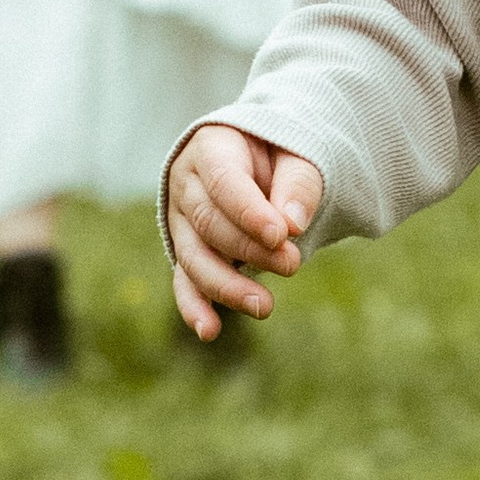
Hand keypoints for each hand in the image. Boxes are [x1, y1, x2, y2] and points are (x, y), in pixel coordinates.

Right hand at [167, 123, 325, 338]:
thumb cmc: (281, 152)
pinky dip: (195, 307)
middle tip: (292, 264)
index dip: (248, 211)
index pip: (222, 181)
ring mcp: (181, 220)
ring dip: (227, 285)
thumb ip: (298, 183)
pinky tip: (209, 331)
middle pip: (208, 223)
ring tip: (264, 306)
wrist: (262, 159)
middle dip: (249, 249)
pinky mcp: (187, 251)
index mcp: (210, 148)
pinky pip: (185, 281)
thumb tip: (292, 225)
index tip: (280, 235)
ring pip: (194, 257)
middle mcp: (186, 184)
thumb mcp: (297, 153)